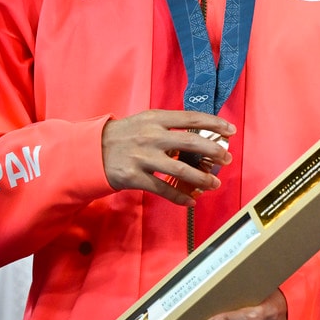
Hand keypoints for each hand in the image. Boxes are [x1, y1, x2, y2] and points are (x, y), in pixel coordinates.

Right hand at [102, 110, 234, 206]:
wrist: (89, 151)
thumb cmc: (124, 135)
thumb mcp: (145, 122)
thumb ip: (169, 127)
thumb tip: (200, 136)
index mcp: (155, 119)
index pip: (191, 118)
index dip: (214, 123)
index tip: (230, 130)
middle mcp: (151, 136)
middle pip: (191, 142)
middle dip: (214, 151)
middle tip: (227, 158)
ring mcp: (142, 157)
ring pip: (180, 169)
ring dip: (201, 178)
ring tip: (214, 184)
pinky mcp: (134, 177)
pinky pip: (162, 189)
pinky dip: (179, 197)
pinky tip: (191, 201)